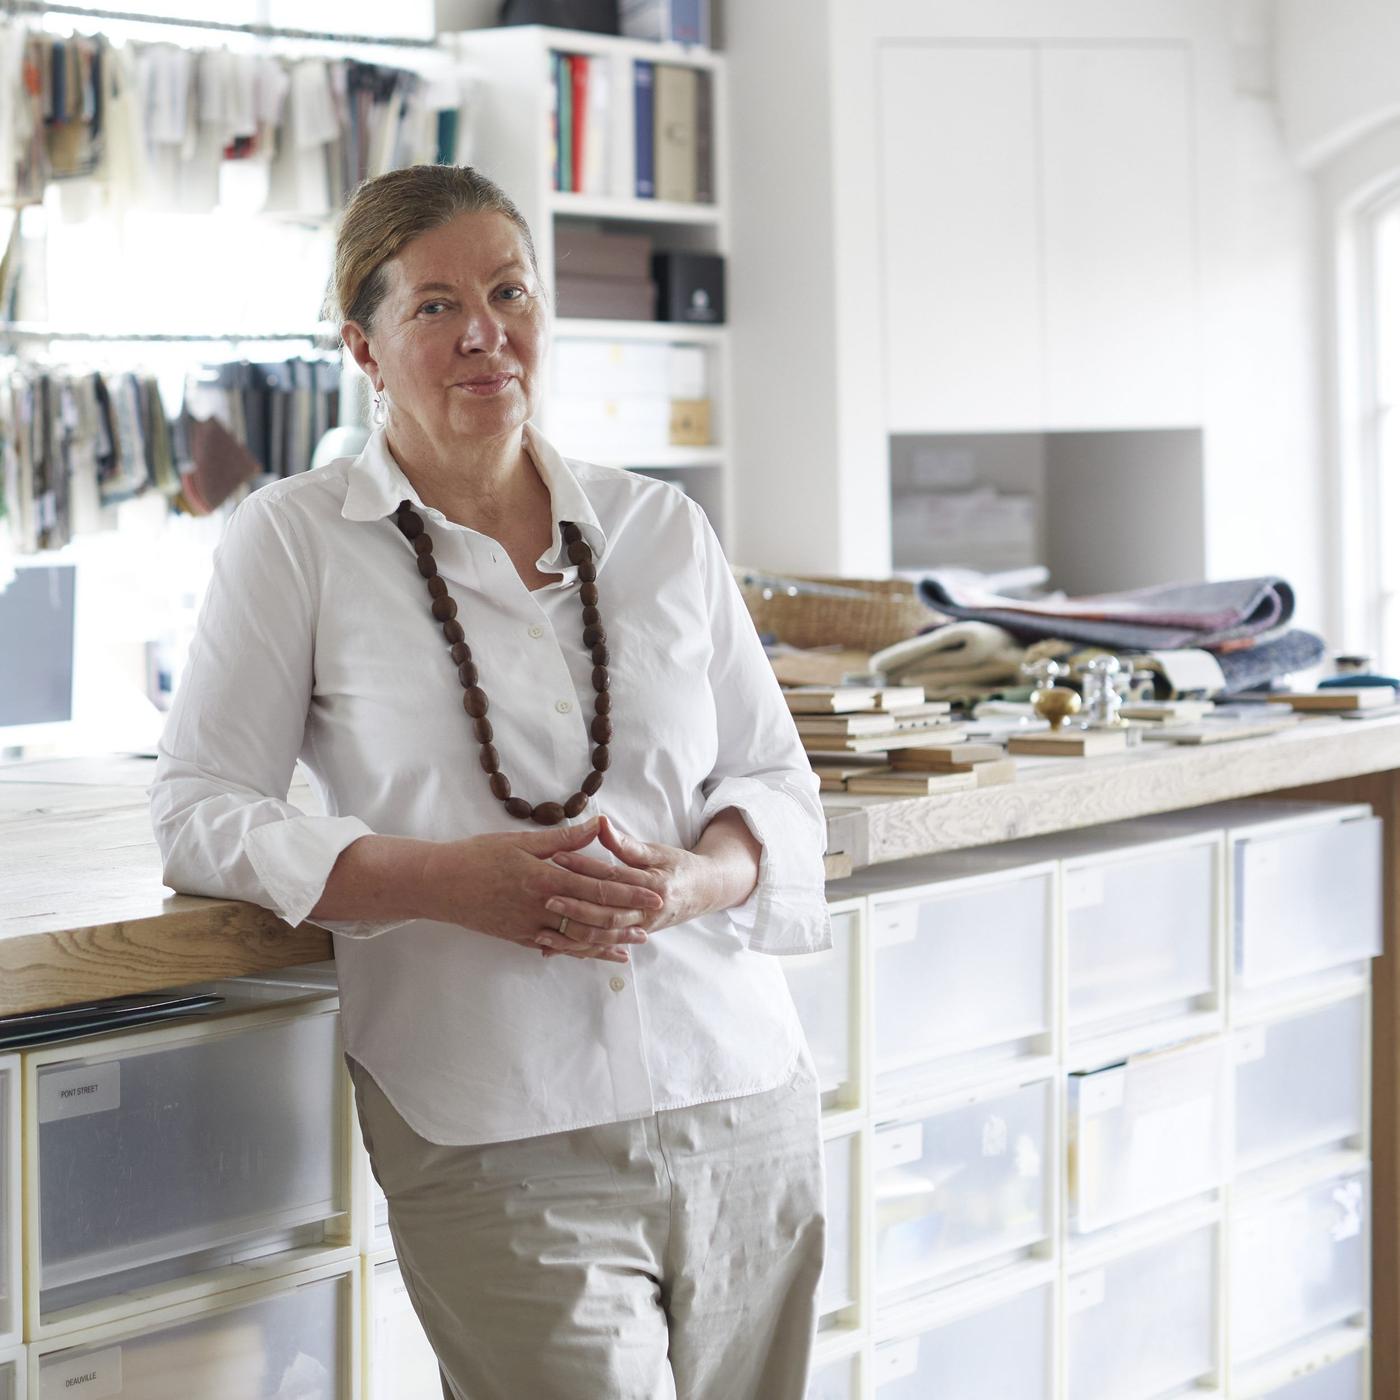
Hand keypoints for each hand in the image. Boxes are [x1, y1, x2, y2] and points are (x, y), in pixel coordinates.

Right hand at [418, 815, 663, 964]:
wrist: (439, 885)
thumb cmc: (478, 856)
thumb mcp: (521, 841)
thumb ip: (563, 839)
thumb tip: (598, 825)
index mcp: (545, 878)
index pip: (597, 887)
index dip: (629, 891)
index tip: (654, 892)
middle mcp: (541, 907)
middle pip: (594, 917)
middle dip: (627, 919)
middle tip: (655, 918)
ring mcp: (530, 927)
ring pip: (578, 938)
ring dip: (609, 940)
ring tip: (634, 941)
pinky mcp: (520, 938)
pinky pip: (558, 947)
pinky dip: (581, 951)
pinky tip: (596, 953)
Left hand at [543, 813, 723, 954]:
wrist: (705, 891)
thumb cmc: (678, 866)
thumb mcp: (656, 851)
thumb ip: (625, 843)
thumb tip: (599, 823)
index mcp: (655, 884)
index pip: (613, 876)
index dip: (584, 866)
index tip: (556, 856)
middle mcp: (649, 910)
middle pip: (607, 912)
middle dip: (575, 906)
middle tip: (546, 896)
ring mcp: (643, 928)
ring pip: (604, 935)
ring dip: (574, 933)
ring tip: (544, 928)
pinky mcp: (635, 937)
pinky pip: (604, 946)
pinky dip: (579, 948)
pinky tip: (554, 949)